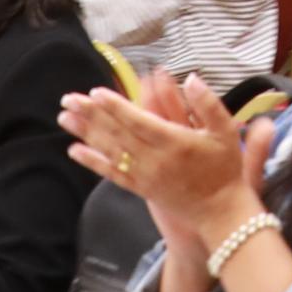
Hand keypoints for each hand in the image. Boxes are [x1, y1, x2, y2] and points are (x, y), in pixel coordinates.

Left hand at [60, 75, 262, 244]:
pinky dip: (92, 162)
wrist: (220, 212)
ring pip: (110, 150)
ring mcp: (145, 176)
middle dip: (91, 114)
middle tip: (68, 98)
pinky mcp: (141, 189)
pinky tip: (74, 151)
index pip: (138, 121)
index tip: (95, 92)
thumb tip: (191, 78)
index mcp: (175, 142)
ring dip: (85, 133)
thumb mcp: (226, 131)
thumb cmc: (225, 169)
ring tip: (64, 118)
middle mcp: (155, 160)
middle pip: (116, 133)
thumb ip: (209, 104)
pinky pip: (112, 173)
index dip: (115, 106)